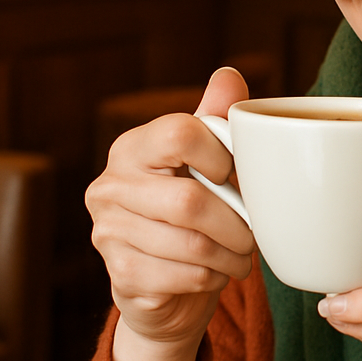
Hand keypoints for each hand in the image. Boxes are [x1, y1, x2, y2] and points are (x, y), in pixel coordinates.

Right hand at [86, 67, 254, 360]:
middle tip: (254, 233)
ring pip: (191, 244)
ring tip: (242, 255)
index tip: (234, 174)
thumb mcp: (206, 161)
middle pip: (189, 200)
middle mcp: (110, 187)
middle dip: (236, 222)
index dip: (222, 155)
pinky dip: (211, 277)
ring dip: (230, 254)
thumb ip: (216, 118)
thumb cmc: (192, 211)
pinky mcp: (120, 277)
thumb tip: (229, 75)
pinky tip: (216, 273)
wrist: (165, 285)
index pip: (181, 133)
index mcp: (133, 148)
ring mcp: (108, 233)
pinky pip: (182, 276)